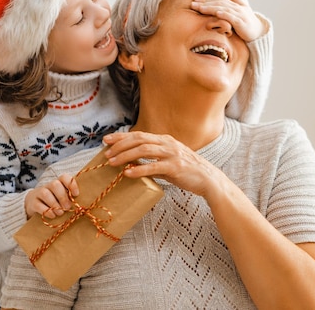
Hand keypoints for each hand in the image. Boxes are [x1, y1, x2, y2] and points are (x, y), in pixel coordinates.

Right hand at [24, 174, 79, 219]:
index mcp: (58, 183)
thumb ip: (69, 198)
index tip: (76, 194)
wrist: (33, 204)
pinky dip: (47, 211)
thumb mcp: (62, 198)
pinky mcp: (32, 203)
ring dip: (55, 204)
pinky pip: (38, 205)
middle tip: (68, 207)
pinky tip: (52, 215)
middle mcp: (48, 185)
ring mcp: (39, 193)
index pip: (64, 177)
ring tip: (60, 213)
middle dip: (63, 197)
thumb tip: (79, 206)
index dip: (71, 184)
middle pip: (55, 185)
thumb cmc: (54, 201)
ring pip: (46, 194)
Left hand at [103, 131, 224, 198]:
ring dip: (125, 156)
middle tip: (106, 152)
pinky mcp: (175, 167)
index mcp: (165, 140)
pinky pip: (153, 167)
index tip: (106, 140)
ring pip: (143, 150)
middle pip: (139, 139)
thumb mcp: (169, 161)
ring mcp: (172, 154)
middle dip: (120, 145)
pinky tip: (127, 173)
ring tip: (112, 162)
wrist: (208, 179)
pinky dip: (139, 169)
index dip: (121, 136)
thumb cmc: (187, 172)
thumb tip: (133, 164)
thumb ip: (153, 160)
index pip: (139, 135)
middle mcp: (168, 143)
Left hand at [190, 0, 264, 41]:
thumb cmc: (246, 21)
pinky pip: (232, 17)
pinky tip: (217, 13)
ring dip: (211, 8)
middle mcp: (236, 7)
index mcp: (233, 4)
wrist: (259, 31)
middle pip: (218, 3)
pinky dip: (224, 14)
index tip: (195, 0)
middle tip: (193, 4)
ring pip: (223, 9)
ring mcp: (239, 14)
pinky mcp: (242, 22)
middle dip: (205, 3)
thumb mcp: (239, 9)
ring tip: (200, 8)